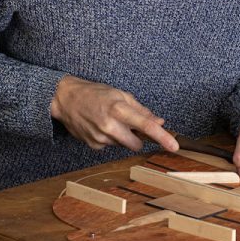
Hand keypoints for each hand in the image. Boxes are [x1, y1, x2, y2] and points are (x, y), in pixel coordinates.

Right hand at [50, 76, 178, 151]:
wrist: (65, 99)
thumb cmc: (95, 93)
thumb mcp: (120, 95)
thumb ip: (141, 110)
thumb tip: (160, 121)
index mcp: (118, 108)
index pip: (145, 125)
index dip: (162, 136)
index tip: (174, 145)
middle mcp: (109, 126)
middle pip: (137, 144)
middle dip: (138, 138)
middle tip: (130, 124)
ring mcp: (100, 138)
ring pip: (124, 146)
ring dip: (123, 137)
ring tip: (110, 121)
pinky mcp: (93, 146)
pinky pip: (111, 147)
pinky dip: (111, 139)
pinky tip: (100, 127)